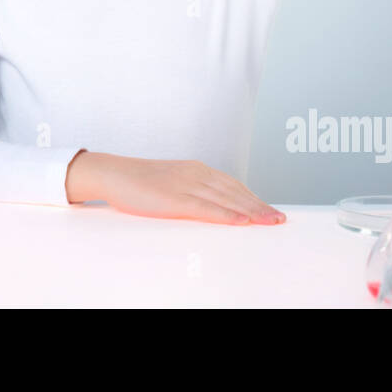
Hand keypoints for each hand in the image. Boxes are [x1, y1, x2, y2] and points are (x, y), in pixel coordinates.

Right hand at [65, 150, 285, 224]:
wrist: (111, 172)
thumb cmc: (138, 182)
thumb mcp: (170, 184)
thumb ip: (191, 192)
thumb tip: (210, 208)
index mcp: (196, 169)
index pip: (232, 185)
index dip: (253, 198)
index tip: (270, 210)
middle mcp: (195, 173)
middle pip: (235, 191)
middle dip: (259, 206)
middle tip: (279, 219)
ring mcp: (185, 184)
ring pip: (226, 199)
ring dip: (251, 211)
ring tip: (269, 222)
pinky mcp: (174, 197)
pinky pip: (205, 207)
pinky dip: (226, 214)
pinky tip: (240, 222)